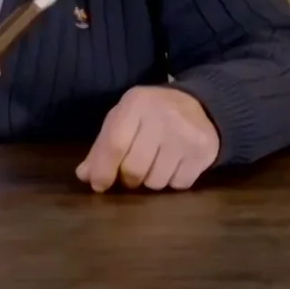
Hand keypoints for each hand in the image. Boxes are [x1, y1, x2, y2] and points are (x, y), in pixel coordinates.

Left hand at [76, 85, 220, 191]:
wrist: (201, 106)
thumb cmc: (152, 115)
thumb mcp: (124, 119)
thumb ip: (103, 145)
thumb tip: (86, 175)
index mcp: (137, 103)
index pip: (115, 144)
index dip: (104, 170)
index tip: (100, 185)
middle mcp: (163, 116)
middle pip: (134, 169)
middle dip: (129, 179)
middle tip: (132, 172)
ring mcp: (186, 134)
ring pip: (156, 182)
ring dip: (151, 180)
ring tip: (156, 164)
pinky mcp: (203, 151)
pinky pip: (178, 184)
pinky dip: (173, 181)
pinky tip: (175, 164)